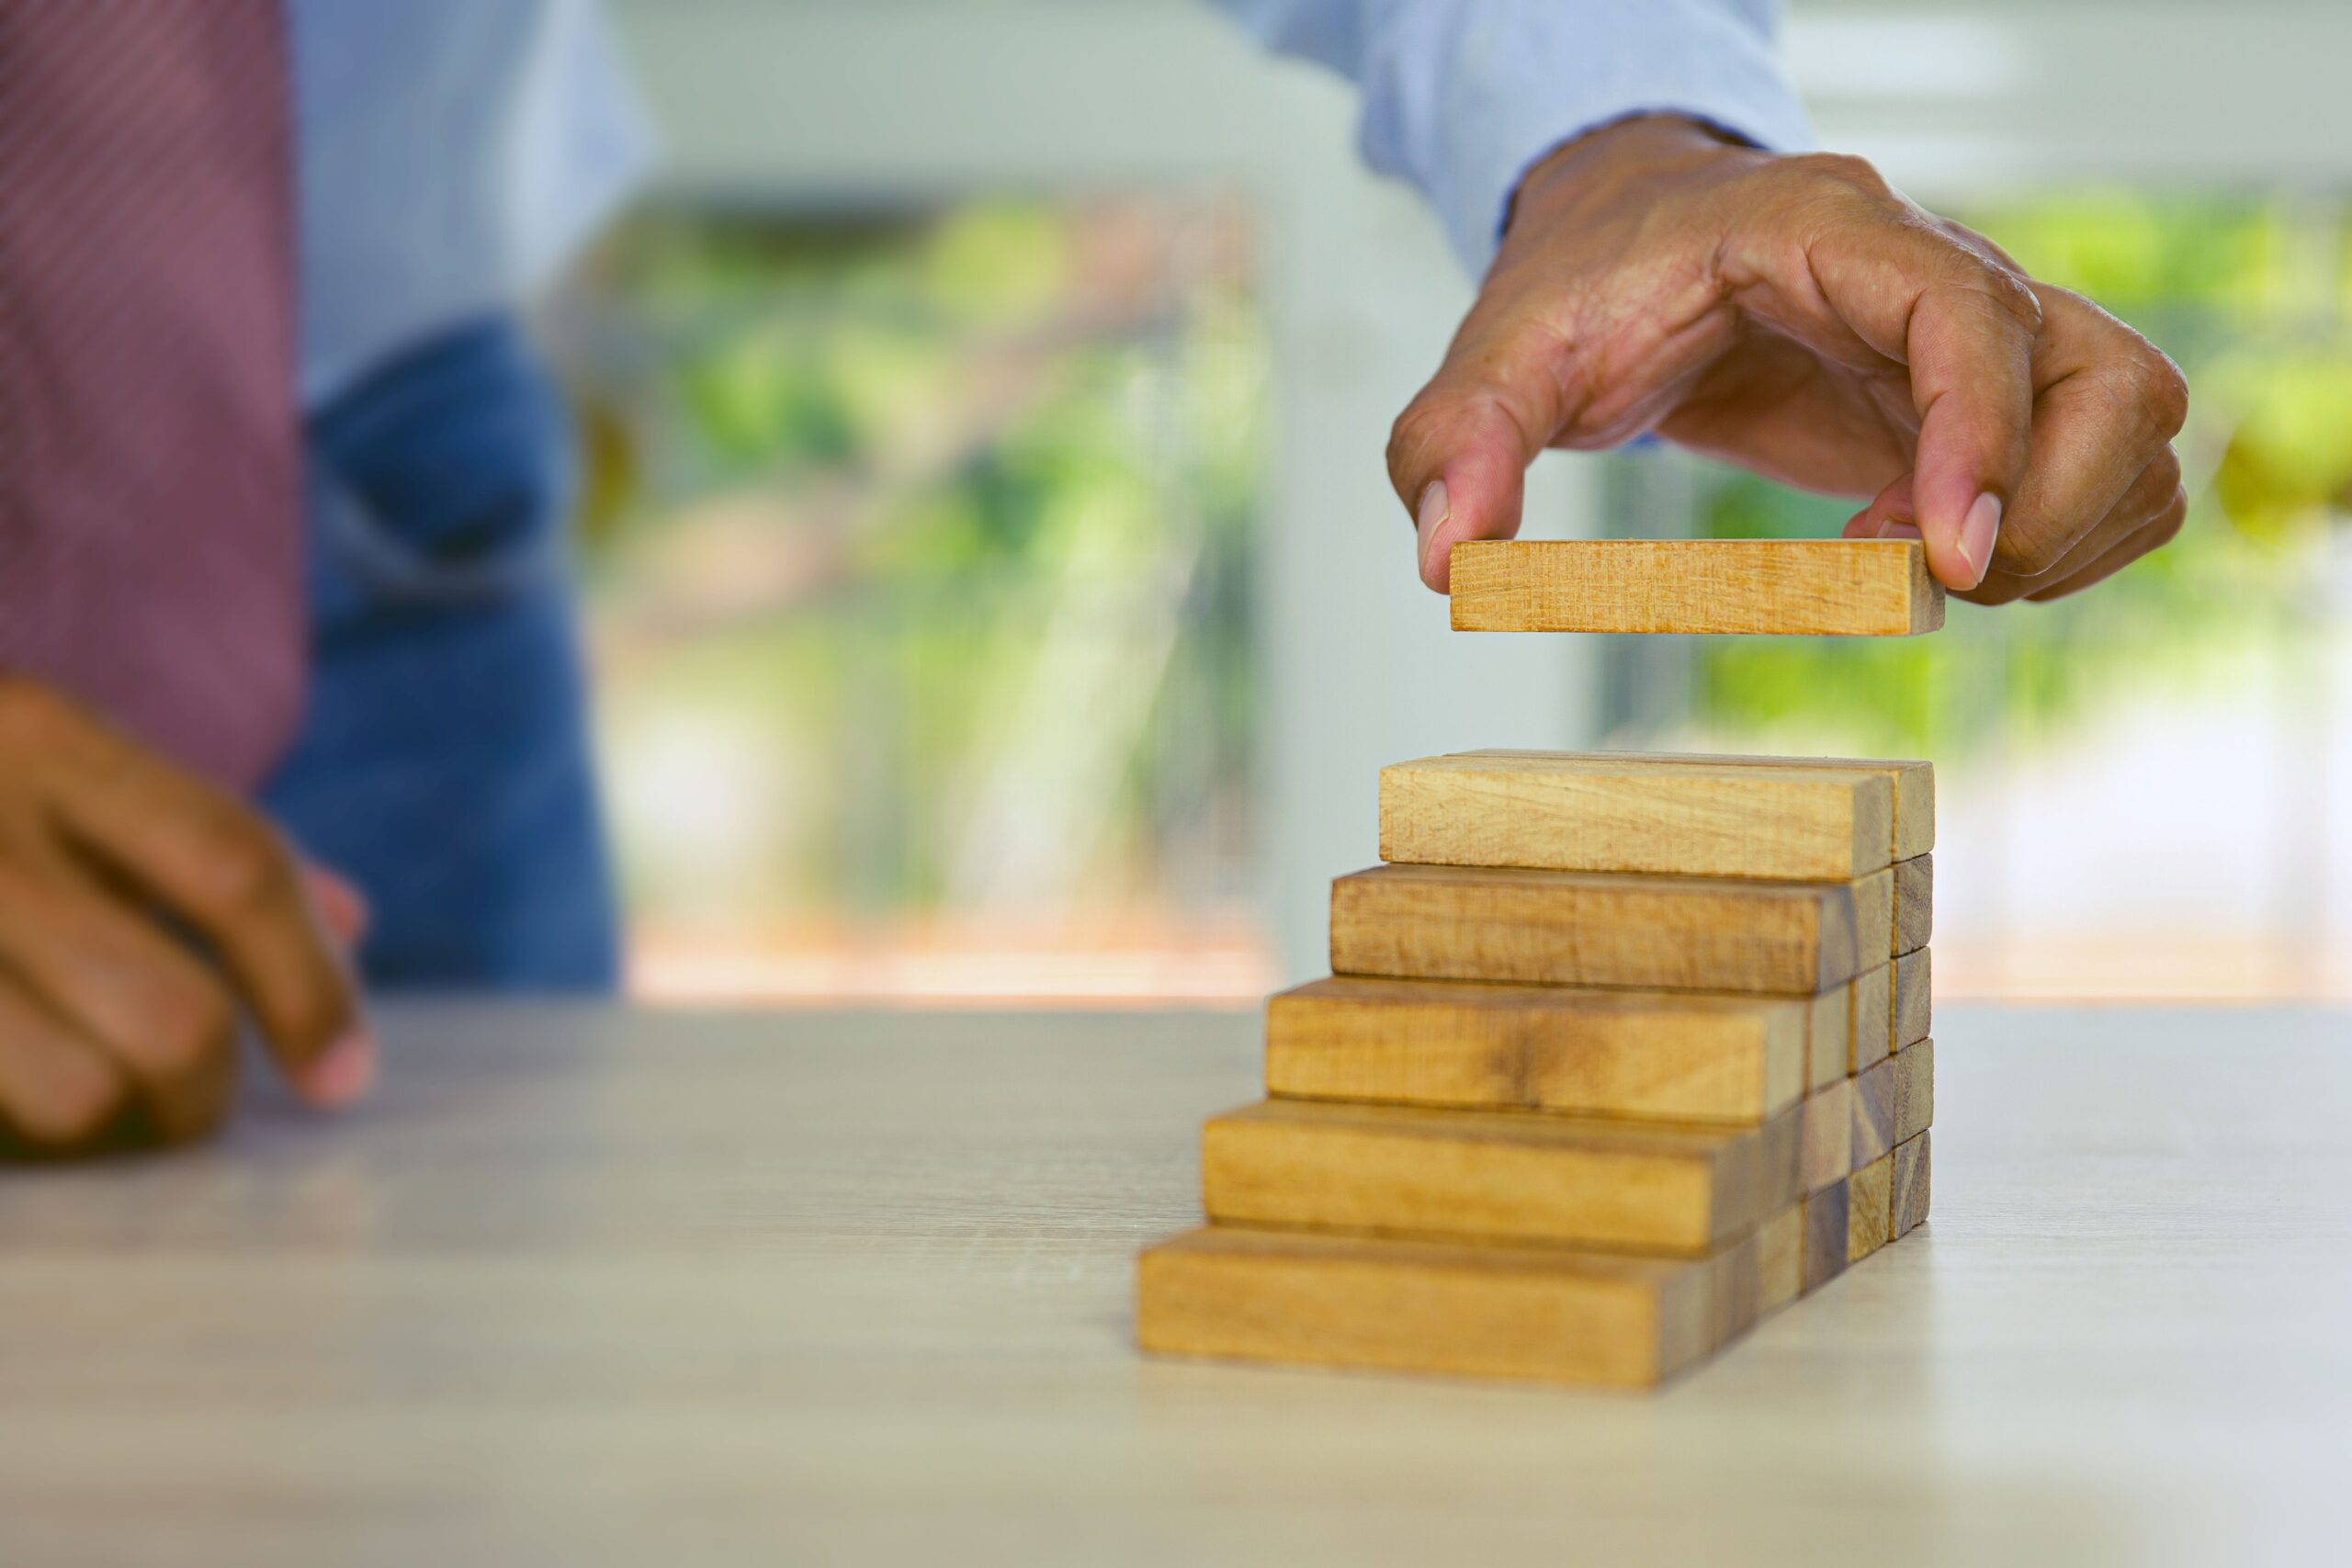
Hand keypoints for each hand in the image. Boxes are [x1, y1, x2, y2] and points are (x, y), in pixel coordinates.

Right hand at [0, 679, 373, 1158]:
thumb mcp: (39, 754)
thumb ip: (187, 838)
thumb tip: (351, 918)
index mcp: (37, 733)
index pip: (235, 866)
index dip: (311, 988)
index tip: (347, 1082)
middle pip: (171, 1016)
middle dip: (203, 1098)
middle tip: (186, 1116)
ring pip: (70, 1099)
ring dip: (94, 1144)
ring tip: (72, 1128)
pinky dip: (12, 1151)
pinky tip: (6, 1130)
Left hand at [1389, 115, 2188, 603]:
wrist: (1632, 244)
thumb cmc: (1583, 289)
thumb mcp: (1497, 361)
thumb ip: (1457, 447)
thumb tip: (1446, 561)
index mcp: (1829, 232)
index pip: (1968, 312)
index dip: (1983, 438)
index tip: (1947, 560)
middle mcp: (1937, 269)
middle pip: (2107, 376)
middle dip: (2042, 511)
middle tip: (1920, 579)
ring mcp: (1984, 334)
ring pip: (2138, 418)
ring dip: (2066, 530)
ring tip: (1925, 570)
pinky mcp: (1992, 397)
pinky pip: (2115, 461)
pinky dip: (2067, 536)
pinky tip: (1935, 561)